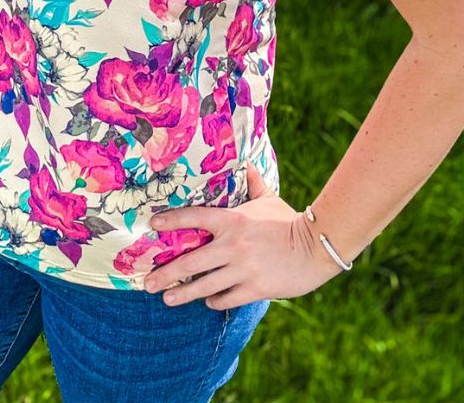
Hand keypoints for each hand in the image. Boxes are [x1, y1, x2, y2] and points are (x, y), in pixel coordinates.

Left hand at [143, 161, 342, 309]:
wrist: (316, 247)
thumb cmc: (289, 220)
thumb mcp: (268, 199)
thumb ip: (253, 183)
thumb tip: (246, 161)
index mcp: (233, 220)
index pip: (194, 218)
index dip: (171, 220)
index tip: (153, 224)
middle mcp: (232, 245)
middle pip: (190, 261)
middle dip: (166, 273)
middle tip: (148, 282)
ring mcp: (242, 269)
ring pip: (203, 285)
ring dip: (182, 294)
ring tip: (167, 299)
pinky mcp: (254, 288)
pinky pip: (225, 298)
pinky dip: (214, 300)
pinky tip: (207, 301)